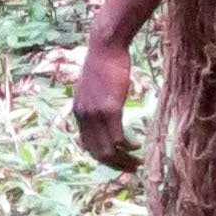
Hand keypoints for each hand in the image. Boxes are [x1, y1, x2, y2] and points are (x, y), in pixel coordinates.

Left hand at [72, 34, 137, 171]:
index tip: (118, 162)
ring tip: (136, 163)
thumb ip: (95, 104)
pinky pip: (118, 138)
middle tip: (131, 169)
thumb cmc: (104, 64)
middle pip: (97, 153)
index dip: (103, 158)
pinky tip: (136, 147)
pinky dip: (127, 147)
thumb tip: (103, 114)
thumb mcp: (93, 88)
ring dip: (123, 161)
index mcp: (78, 113)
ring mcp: (95, 115)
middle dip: (114, 165)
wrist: (105, 47)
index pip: (88, 146)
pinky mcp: (109, 109)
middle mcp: (83, 117)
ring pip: (107, 150)